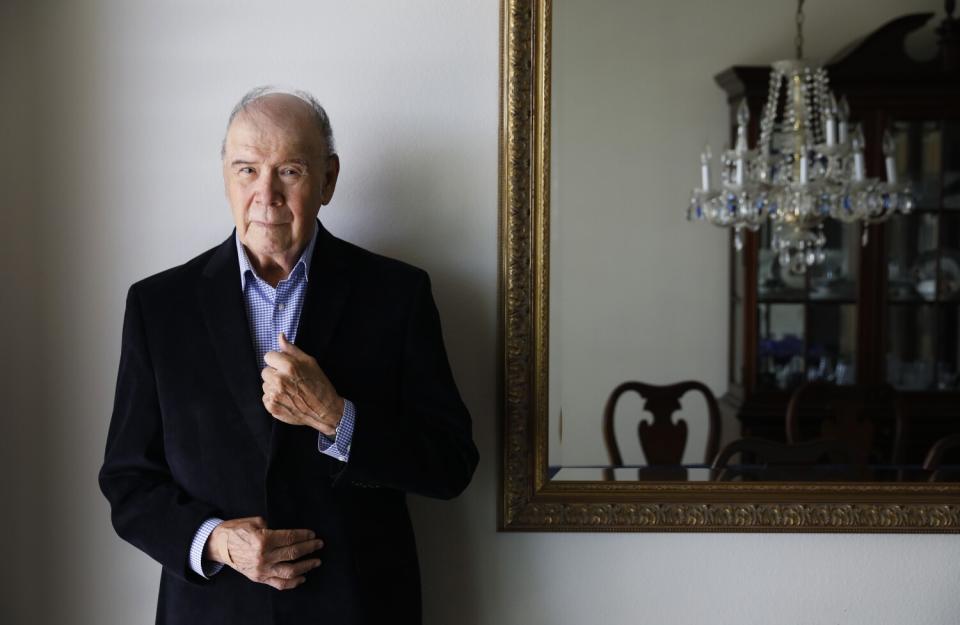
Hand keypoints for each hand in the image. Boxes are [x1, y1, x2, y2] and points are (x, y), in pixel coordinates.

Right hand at [205, 516, 323, 590]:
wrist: (218, 545)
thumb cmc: (236, 530)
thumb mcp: (253, 522)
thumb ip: (271, 527)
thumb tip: (286, 533)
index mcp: (263, 540)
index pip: (290, 538)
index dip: (304, 536)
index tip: (313, 534)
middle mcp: (263, 556)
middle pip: (293, 553)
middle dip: (309, 549)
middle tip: (319, 545)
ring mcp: (261, 570)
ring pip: (290, 571)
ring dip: (306, 566)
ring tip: (316, 562)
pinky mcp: (258, 578)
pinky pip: (279, 584)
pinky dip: (293, 583)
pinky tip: (302, 577)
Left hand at [262, 333, 344, 436]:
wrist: (324, 410)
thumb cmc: (319, 385)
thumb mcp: (310, 362)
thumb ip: (292, 349)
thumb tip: (280, 336)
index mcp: (289, 366)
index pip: (268, 356)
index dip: (277, 361)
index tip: (285, 367)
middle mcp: (279, 380)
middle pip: (265, 371)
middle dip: (275, 373)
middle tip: (289, 380)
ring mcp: (274, 395)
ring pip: (265, 385)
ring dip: (274, 386)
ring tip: (289, 391)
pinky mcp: (272, 407)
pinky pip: (265, 398)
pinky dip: (274, 399)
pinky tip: (286, 399)